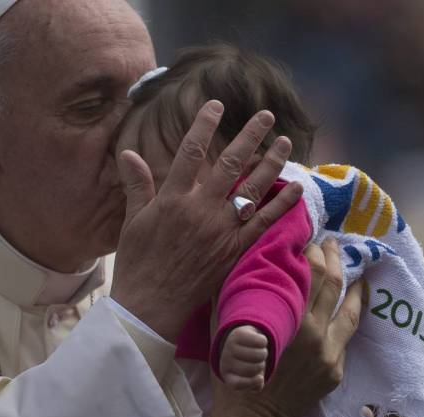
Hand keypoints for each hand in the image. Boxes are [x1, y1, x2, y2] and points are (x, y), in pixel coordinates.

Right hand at [111, 101, 301, 342]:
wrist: (150, 305)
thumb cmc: (137, 263)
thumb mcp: (132, 220)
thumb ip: (137, 185)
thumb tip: (129, 153)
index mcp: (172, 199)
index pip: (191, 151)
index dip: (204, 124)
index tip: (216, 105)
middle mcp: (201, 209)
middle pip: (230, 163)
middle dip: (250, 135)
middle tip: (266, 115)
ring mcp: (221, 230)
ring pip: (252, 188)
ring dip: (271, 162)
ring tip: (283, 141)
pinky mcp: (234, 250)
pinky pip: (262, 223)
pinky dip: (280, 204)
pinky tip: (294, 187)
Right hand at [210, 239, 366, 416]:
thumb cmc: (233, 371)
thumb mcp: (225, 329)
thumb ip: (231, 295)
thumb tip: (234, 263)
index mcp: (291, 322)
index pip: (312, 276)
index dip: (314, 254)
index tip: (310, 241)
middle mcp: (316, 336)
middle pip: (335, 287)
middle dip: (335, 259)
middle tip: (332, 243)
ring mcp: (330, 356)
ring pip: (351, 312)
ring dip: (355, 287)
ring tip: (358, 270)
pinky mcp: (335, 371)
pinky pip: (344, 338)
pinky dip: (346, 317)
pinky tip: (347, 308)